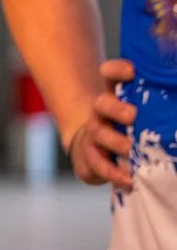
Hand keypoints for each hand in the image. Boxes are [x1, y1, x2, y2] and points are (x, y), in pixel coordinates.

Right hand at [73, 59, 137, 189]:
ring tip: (131, 150)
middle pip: (102, 103)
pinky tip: (129, 179)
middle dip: (116, 109)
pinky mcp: (91, 156)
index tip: (132, 71)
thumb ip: (157, 103)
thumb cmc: (128, 127)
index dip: (117, 70)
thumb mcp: (140, 108)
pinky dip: (114, 173)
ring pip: (99, 133)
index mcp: (115, 94)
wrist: (92, 150)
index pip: (109, 74)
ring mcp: (94, 133)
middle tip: (133, 116)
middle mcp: (101, 111)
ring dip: (116, 142)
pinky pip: (100, 164)